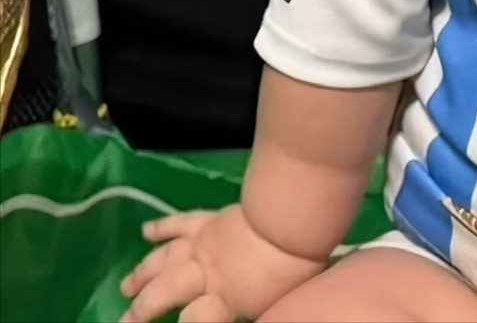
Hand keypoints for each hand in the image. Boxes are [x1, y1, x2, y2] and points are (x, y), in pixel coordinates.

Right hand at [119, 204, 328, 321]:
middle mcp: (204, 275)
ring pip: (163, 260)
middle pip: (163, 293)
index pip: (193, 321)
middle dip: (140, 310)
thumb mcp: (274, 306)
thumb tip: (234, 316)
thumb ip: (251, 315)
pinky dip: (161, 226)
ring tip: (124, 287)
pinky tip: (145, 231)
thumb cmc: (294, 268)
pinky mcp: (210, 221)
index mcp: (223, 301)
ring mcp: (203, 245)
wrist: (295, 222)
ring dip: (141, 274)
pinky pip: (180, 223)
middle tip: (123, 322)